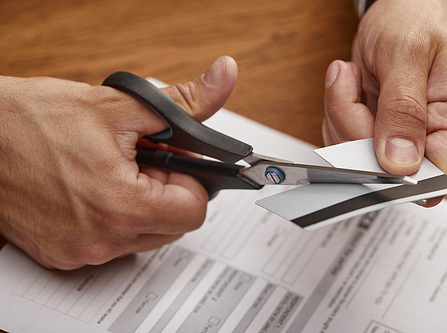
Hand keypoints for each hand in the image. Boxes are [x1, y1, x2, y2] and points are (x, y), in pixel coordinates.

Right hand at [0, 56, 237, 268]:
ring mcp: (81, 251)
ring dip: (142, 204)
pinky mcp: (63, 254)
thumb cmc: (32, 120)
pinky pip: (113, 242)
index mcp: (121, 205)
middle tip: (141, 161)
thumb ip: (184, 100)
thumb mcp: (119, 104)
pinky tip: (95, 188)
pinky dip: (116, 218)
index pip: (194, 211)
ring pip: (145, 236)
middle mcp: (102, 239)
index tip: (173, 161)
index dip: (190, 180)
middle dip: (167, 190)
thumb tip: (223, 77)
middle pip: (173, 226)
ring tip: (115, 171)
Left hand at [322, 0, 446, 203]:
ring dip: (341, 116)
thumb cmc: (415, 23)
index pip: (430, 178)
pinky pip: (344, 142)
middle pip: (382, 169)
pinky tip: (351, 88)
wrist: (405, 13)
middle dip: (354, 126)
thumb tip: (400, 164)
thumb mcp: (407, 55)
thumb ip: (402, 110)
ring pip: (355, 157)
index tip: (363, 136)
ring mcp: (405, 139)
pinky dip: (338, 115)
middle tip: (351, 84)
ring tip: (353, 78)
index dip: (390, 170)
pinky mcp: (378, 135)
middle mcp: (435, 137)